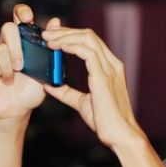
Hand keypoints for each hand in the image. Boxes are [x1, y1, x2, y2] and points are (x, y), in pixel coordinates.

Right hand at [0, 4, 45, 121]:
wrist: (16, 110)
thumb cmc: (31, 90)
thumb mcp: (46, 69)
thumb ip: (50, 47)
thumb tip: (56, 21)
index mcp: (22, 40)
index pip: (19, 16)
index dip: (22, 12)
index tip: (28, 18)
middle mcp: (5, 42)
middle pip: (8, 28)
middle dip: (17, 48)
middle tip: (21, 66)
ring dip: (7, 67)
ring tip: (11, 79)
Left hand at [41, 26, 144, 148]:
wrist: (119, 135)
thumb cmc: (105, 121)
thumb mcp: (81, 102)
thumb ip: (66, 92)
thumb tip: (48, 85)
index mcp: (109, 68)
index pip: (91, 41)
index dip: (70, 34)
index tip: (52, 36)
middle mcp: (112, 64)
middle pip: (88, 35)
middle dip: (65, 31)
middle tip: (46, 33)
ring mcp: (110, 69)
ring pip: (88, 40)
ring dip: (65, 36)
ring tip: (48, 39)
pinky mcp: (104, 78)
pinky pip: (88, 54)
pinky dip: (73, 46)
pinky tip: (60, 48)